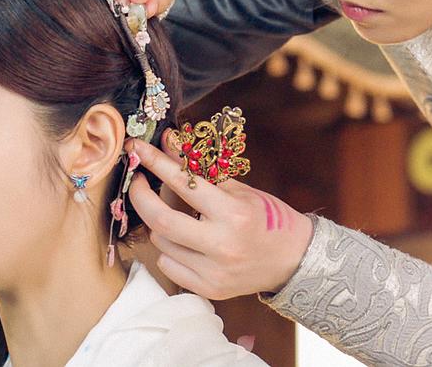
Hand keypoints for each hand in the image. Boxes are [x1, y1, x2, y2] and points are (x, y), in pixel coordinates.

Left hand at [126, 133, 314, 299]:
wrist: (294, 259)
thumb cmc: (268, 219)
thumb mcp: (240, 190)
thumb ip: (201, 170)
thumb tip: (168, 143)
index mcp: (233, 214)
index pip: (183, 183)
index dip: (156, 163)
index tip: (138, 150)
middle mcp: (221, 245)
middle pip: (161, 220)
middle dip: (141, 196)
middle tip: (137, 182)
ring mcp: (213, 271)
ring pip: (162, 243)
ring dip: (159, 224)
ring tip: (173, 214)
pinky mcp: (209, 289)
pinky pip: (169, 265)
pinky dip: (169, 250)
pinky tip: (183, 241)